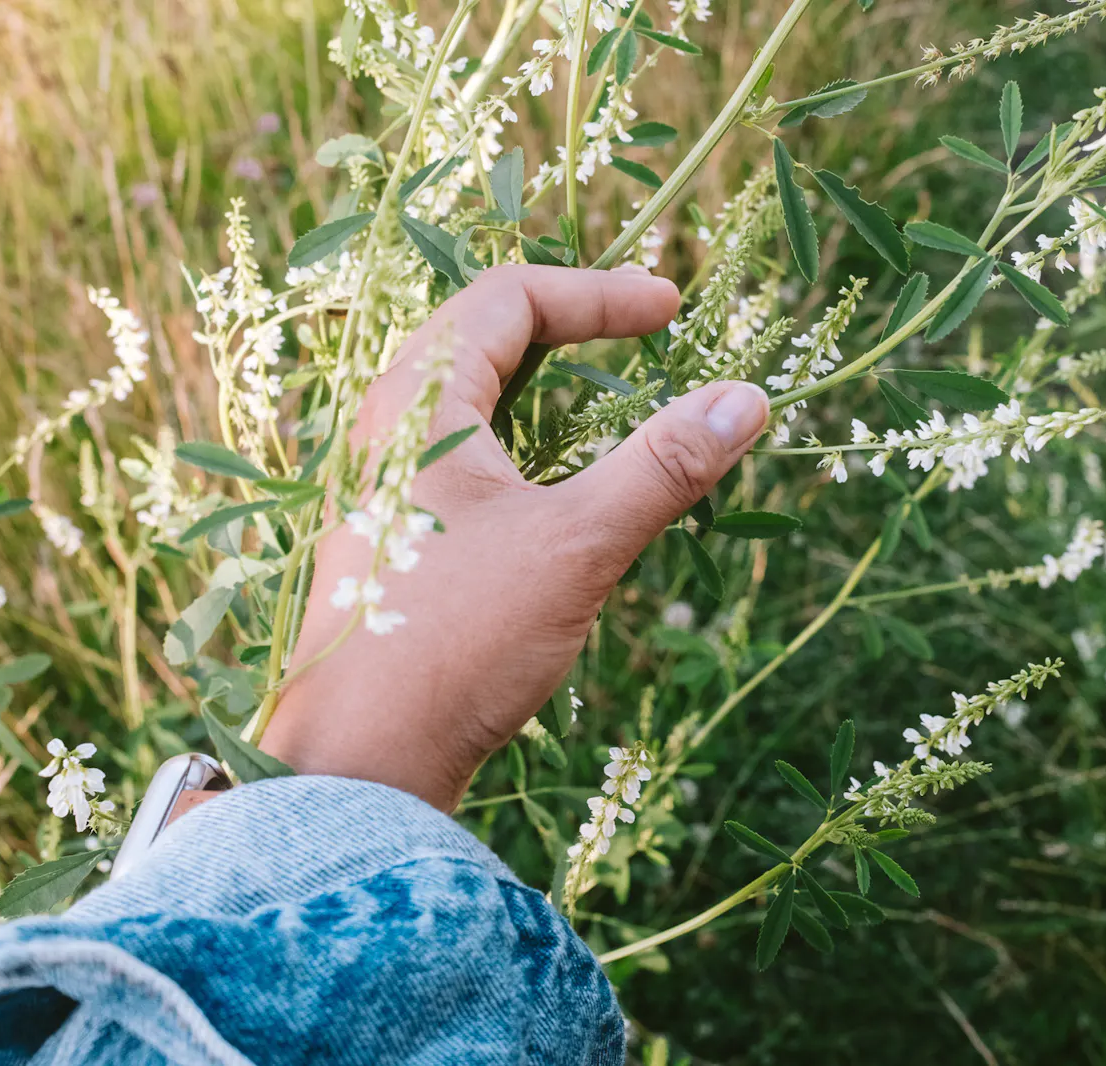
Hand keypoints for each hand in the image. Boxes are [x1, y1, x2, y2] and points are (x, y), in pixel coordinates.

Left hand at [262, 265, 770, 809]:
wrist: (359, 764)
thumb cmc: (454, 644)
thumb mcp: (573, 545)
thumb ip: (661, 467)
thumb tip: (746, 398)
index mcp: (415, 402)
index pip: (507, 297)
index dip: (597, 293)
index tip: (672, 309)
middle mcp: (387, 427)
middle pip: (483, 334)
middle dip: (572, 324)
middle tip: (648, 333)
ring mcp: (384, 484)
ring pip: (473, 399)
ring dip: (549, 386)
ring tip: (618, 399)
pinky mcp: (395, 536)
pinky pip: (464, 455)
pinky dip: (526, 444)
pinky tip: (565, 486)